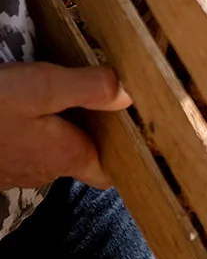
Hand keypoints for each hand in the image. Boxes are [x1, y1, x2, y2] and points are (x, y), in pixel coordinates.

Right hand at [0, 62, 131, 190]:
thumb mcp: (42, 88)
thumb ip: (89, 89)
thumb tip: (129, 93)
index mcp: (67, 156)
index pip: (108, 171)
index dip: (126, 154)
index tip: (140, 129)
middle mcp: (45, 170)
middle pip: (85, 154)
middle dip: (99, 130)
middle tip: (110, 98)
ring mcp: (18, 168)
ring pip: (56, 150)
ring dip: (68, 127)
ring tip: (78, 96)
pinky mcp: (0, 160)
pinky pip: (31, 146)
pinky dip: (41, 129)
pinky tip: (38, 107)